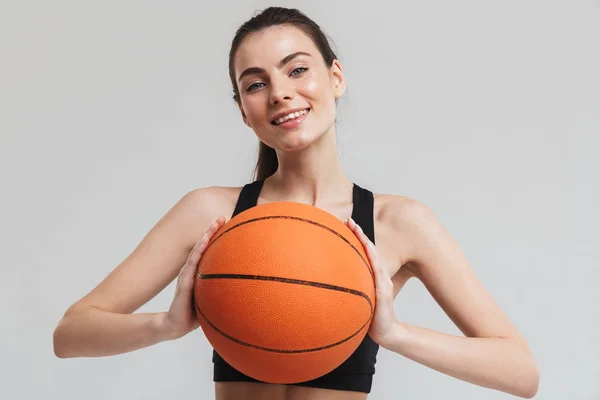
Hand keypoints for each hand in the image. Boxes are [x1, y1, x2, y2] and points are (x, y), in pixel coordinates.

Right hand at [162, 215, 225, 339]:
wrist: (176, 324)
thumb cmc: (194, 313)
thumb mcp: (212, 299)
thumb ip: (222, 292)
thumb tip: (243, 291)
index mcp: (199, 272)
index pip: (208, 250)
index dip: (216, 236)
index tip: (227, 224)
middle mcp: (192, 270)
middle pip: (203, 245)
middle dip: (212, 229)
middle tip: (222, 216)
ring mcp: (187, 274)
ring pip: (198, 250)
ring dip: (206, 235)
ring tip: (214, 223)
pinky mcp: (184, 282)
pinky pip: (192, 263)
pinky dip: (198, 250)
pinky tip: (204, 241)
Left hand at [346, 217, 407, 347]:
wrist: (386, 332)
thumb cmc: (371, 316)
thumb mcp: (359, 299)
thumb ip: (351, 290)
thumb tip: (332, 285)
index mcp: (372, 276)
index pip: (364, 252)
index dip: (356, 237)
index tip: (345, 224)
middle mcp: (379, 275)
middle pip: (369, 249)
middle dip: (358, 233)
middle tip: (347, 219)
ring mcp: (383, 282)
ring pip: (374, 257)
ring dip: (365, 241)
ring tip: (356, 228)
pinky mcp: (384, 292)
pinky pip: (377, 272)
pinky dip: (373, 259)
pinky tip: (368, 249)